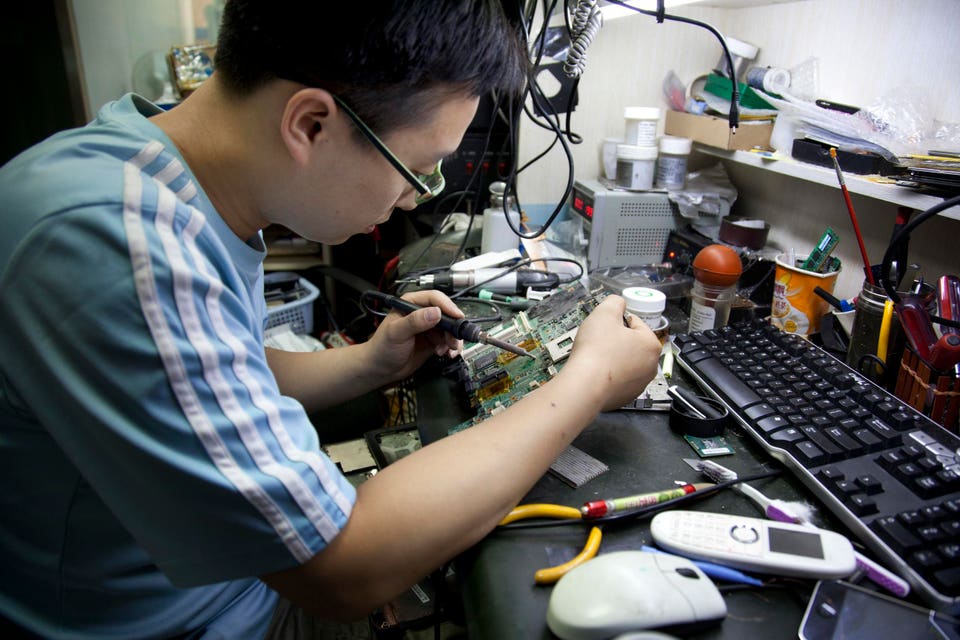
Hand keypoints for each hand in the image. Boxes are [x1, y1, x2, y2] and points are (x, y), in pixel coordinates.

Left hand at [364, 290, 464, 381]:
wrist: (380, 369)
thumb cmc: (382, 347)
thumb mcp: (396, 332)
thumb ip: (414, 321)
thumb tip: (435, 312)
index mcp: (411, 303)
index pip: (434, 298)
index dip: (447, 306)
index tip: (457, 316)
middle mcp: (422, 313)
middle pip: (446, 313)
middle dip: (453, 326)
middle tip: (455, 338)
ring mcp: (429, 327)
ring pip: (450, 328)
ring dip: (453, 339)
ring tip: (450, 349)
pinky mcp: (433, 341)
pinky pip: (448, 340)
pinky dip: (451, 347)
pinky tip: (446, 354)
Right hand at [564, 295, 660, 410]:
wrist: (585, 385)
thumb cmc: (596, 349)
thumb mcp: (604, 313)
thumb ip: (615, 302)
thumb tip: (618, 303)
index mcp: (651, 344)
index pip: (635, 323)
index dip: (616, 321)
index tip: (604, 327)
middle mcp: (651, 366)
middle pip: (632, 344)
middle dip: (616, 340)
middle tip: (599, 342)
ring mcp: (640, 384)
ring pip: (626, 362)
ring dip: (613, 357)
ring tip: (596, 358)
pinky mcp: (627, 397)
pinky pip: (618, 379)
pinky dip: (609, 374)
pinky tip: (597, 372)